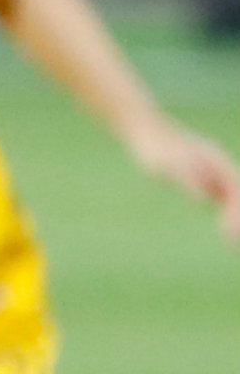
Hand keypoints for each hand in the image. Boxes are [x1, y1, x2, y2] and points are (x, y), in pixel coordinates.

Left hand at [133, 117, 239, 240]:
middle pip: (237, 196)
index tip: (230, 234)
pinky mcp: (199, 175)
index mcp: (216, 162)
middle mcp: (218, 166)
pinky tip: (218, 227)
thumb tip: (202, 198)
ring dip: (233, 217)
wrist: (143, 128)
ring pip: (230, 196)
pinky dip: (222, 211)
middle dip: (237, 219)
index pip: (235, 193)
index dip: (235, 214)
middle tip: (232, 244)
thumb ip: (185, 178)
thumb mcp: (168, 163)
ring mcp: (211, 170)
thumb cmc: (155, 146)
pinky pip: (217, 196)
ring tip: (230, 239)